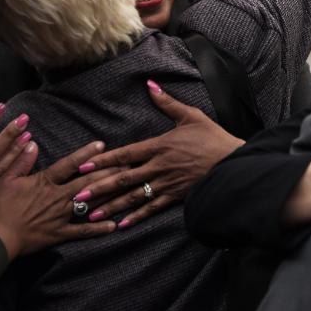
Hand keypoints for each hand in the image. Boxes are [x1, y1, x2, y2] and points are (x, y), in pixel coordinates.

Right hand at [0, 140, 117, 258]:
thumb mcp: (6, 179)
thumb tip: (32, 142)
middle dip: (107, 172)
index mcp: (45, 182)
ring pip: (89, 203)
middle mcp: (57, 196)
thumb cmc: (0, 207)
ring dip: (108, 194)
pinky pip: (82, 231)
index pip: (69, 164)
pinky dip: (97, 229)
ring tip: (125, 187)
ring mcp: (61, 215)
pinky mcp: (60, 233)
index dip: (86, 154)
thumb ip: (21, 161)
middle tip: (126, 165)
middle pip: (87, 181)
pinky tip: (113, 226)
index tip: (102, 145)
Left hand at [74, 80, 242, 228]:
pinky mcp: (176, 197)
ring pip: (134, 197)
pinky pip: (153, 208)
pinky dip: (137, 217)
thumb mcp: (190, 116)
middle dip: (98, 188)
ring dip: (111, 206)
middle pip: (123, 178)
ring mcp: (167, 184)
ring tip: (91, 215)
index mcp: (159, 146)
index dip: (102, 161)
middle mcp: (158, 166)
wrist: (234, 163)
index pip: (125, 154)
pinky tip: (121, 224)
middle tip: (76, 197)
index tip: (83, 167)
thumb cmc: (212, 138)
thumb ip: (167, 102)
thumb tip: (150, 85)